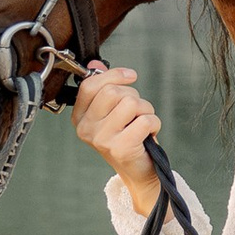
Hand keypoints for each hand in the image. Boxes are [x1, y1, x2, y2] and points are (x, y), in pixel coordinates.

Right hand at [71, 62, 161, 217]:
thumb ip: (103, 86)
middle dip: (133, 96)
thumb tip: (96, 64)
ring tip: (142, 123)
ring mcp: (102, 140)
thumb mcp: (111, 111)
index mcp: (80, 117)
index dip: (113, 75)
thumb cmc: (126, 137)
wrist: (137, 171)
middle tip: (136, 111)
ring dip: (146, 109)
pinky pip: (145, 120)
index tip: (131, 76)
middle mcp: (87, 129)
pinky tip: (148, 134)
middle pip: (113, 92)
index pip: (90, 86)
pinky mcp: (121, 148)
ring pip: (131, 103)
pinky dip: (154, 123)